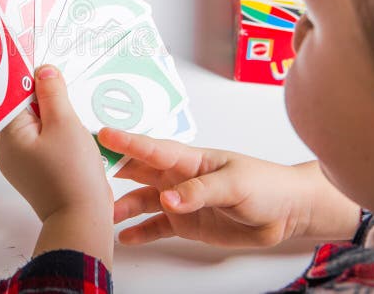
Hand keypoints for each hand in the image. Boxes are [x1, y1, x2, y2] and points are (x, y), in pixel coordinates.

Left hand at [0, 65, 113, 265]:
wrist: (82, 219)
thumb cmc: (72, 175)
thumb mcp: (65, 124)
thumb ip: (52, 93)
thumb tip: (42, 71)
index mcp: (8, 135)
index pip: (10, 94)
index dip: (25, 77)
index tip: (37, 61)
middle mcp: (7, 149)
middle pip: (23, 109)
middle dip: (44, 98)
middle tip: (64, 91)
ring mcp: (21, 162)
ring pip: (36, 126)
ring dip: (54, 117)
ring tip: (73, 119)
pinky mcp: (36, 171)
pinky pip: (43, 142)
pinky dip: (57, 134)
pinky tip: (75, 136)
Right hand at [98, 128, 360, 247]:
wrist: (287, 212)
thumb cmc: (266, 185)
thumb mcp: (235, 185)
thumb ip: (200, 192)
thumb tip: (167, 199)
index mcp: (190, 160)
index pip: (153, 149)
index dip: (128, 142)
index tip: (102, 135)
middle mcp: (178, 177)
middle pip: (139, 172)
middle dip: (113, 171)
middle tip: (86, 173)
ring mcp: (180, 200)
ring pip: (142, 201)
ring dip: (122, 206)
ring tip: (103, 214)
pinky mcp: (186, 223)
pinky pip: (156, 227)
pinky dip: (139, 232)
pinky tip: (124, 237)